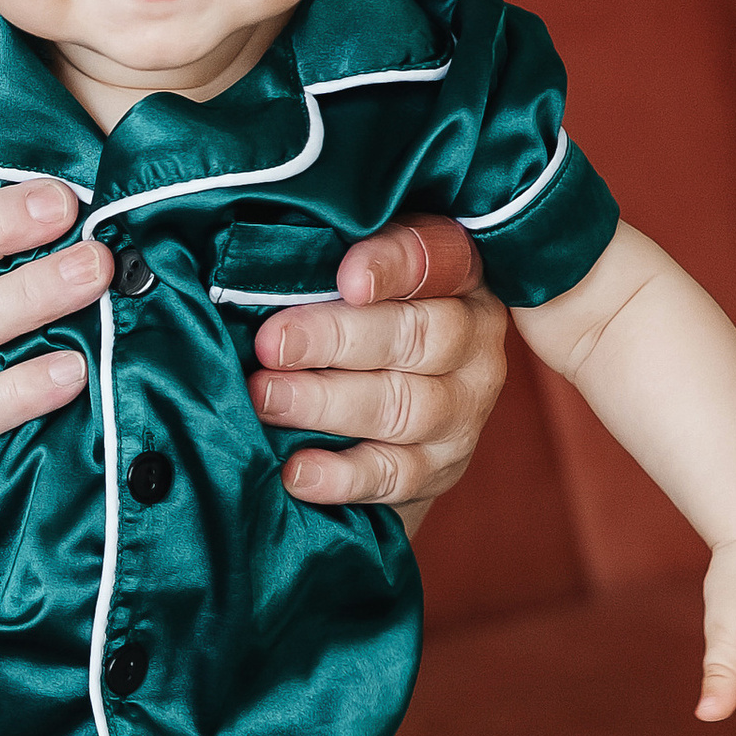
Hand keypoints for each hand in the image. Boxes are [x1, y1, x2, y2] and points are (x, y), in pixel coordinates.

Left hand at [250, 216, 505, 519]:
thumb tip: (260, 262)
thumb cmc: (350, 318)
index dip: (393, 266)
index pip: (436, 258)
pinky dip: (344, 476)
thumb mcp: (349, 274)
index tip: (345, 279)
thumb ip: (328, 259)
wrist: (382, 410)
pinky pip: (397, 475)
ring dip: (328, 404)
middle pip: (419, 337)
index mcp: (457, 273)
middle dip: (337, 340)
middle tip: (271, 345)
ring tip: (266, 399)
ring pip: (406, 408)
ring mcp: (465, 408)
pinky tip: (297, 470)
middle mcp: (474, 338)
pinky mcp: (442, 466)